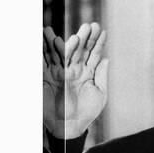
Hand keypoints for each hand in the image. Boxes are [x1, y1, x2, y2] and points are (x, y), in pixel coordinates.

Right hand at [43, 23, 108, 138]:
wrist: (70, 127)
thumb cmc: (87, 112)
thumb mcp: (99, 94)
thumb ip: (102, 76)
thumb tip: (106, 58)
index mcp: (88, 73)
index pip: (94, 54)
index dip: (98, 42)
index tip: (103, 30)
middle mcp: (74, 70)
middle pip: (80, 50)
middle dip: (85, 37)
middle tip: (90, 25)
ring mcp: (61, 72)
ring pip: (63, 52)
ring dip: (67, 41)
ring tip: (73, 31)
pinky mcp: (48, 77)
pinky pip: (47, 61)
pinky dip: (47, 50)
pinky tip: (51, 39)